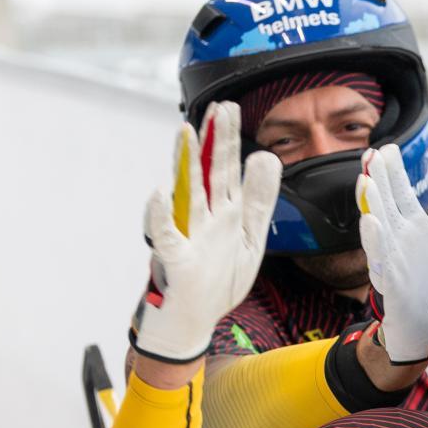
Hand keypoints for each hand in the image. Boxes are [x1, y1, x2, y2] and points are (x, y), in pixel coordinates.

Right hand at [130, 102, 281, 363]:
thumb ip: (260, 199)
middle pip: (209, 173)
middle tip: (219, 106)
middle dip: (214, 141)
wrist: (195, 320)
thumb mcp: (250, 237)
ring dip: (185, 164)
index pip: (226, 168)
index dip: (229, 139)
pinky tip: (159, 193)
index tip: (230, 107)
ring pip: (188, 196)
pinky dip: (161, 217)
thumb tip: (268, 156)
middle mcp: (205, 219)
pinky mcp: (178, 261)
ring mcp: (190, 237)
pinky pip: (167, 237)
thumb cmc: (217, 278)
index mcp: (224, 212)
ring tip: (186, 133)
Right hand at [356, 145, 427, 363]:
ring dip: (371, 207)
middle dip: (378, 181)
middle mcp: (398, 243)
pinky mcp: (394, 289)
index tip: (386, 149)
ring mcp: (393, 264)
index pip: (401, 195)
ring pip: (379, 232)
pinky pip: (383, 265)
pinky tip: (371, 225)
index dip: (393, 173)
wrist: (423, 331)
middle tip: (370, 156)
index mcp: (412, 230)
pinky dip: (376, 246)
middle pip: (385, 206)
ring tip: (366, 182)